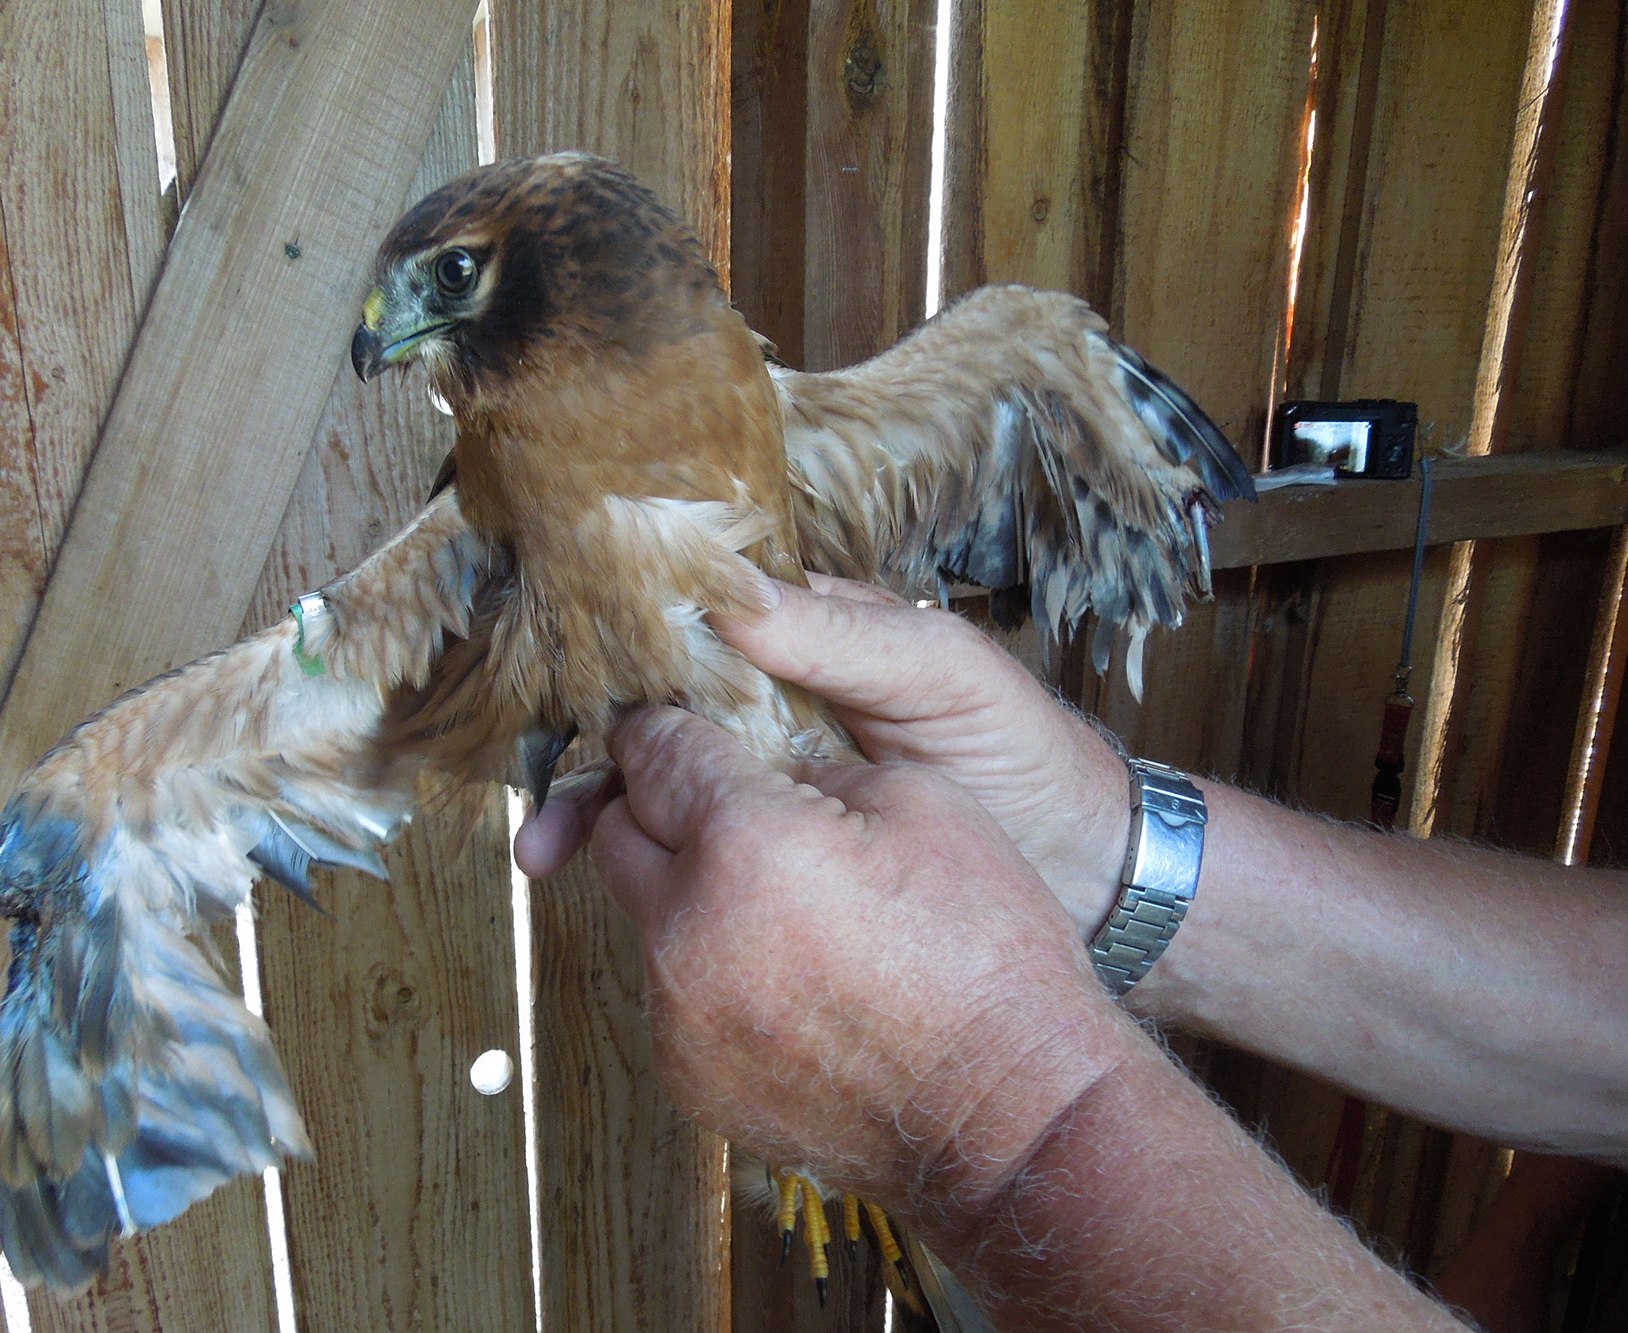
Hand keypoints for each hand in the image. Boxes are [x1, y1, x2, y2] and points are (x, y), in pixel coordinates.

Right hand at [516, 573, 1129, 934]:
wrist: (1084, 871)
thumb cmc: (1019, 749)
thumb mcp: (940, 672)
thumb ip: (844, 635)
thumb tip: (728, 596)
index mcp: (804, 637)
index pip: (693, 623)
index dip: (624, 646)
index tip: (558, 674)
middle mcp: (772, 701)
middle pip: (654, 711)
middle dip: (588, 747)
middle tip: (543, 805)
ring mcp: (771, 779)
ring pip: (660, 784)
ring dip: (596, 811)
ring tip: (546, 856)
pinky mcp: (784, 850)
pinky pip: (698, 847)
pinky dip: (644, 865)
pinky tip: (601, 888)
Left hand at [589, 706, 1131, 1222]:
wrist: (1011, 1117)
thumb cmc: (987, 957)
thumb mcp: (922, 800)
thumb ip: (811, 768)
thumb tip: (758, 771)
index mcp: (744, 842)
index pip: (654, 752)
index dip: (665, 729)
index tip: (671, 728)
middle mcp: (686, 928)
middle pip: (618, 833)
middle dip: (661, 809)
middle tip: (728, 812)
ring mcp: (677, 1015)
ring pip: (644, 919)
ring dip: (689, 898)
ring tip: (783, 912)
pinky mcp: (685, 1077)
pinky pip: (670, 997)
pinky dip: (709, 976)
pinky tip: (790, 984)